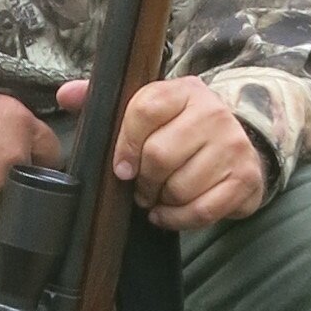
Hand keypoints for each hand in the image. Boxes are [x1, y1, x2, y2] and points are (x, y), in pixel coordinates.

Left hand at [56, 72, 267, 231]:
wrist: (240, 144)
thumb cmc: (179, 130)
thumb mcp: (146, 110)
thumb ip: (103, 101)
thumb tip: (65, 96)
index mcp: (184, 90)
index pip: (144, 110)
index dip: (125, 144)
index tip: (121, 168)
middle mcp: (213, 112)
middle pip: (159, 155)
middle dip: (144, 181)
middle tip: (142, 187)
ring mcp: (233, 145)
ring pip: (180, 187)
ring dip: (161, 201)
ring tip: (159, 196)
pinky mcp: (245, 178)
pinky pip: (202, 210)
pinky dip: (178, 219)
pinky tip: (168, 213)